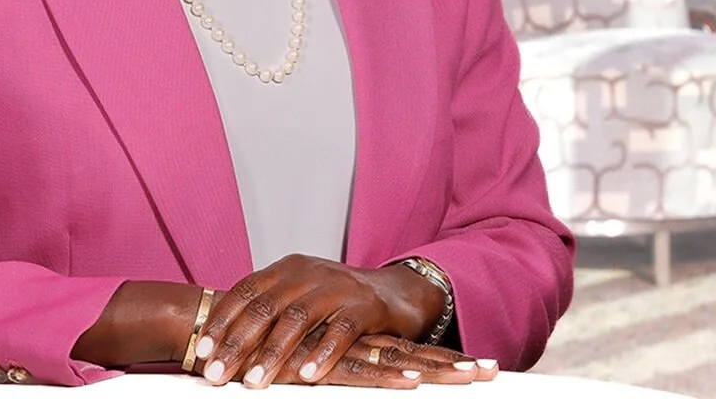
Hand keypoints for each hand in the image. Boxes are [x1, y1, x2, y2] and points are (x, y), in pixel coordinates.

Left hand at [192, 254, 448, 387]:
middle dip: (237, 343)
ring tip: (254, 383)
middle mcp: (308, 274)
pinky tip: (307, 376)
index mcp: (286, 270)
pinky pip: (340, 331)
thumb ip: (269, 313)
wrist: (395, 293)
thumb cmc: (338, 302)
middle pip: (265, 308)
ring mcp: (337, 288)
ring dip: (273, 354)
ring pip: (298, 320)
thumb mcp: (299, 297)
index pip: (245, 292)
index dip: (222, 321)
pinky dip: (322, 354)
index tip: (202, 352)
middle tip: (216, 374)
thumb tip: (223, 344)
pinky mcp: (364, 308)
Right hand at [274, 335, 498, 387]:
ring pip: (398, 361)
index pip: (404, 350)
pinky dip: (390, 377)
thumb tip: (335, 377)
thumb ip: (322, 364)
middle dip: (453, 365)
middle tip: (494, 371)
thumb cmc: (257, 353)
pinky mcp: (321, 364)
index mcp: (352, 343)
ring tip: (474, 377)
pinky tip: (416, 382)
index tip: (478, 368)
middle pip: (412, 353)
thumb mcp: (298, 363)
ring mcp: (339, 352)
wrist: (221, 333)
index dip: (439, 359)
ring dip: (437, 369)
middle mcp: (352, 344)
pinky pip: (361, 372)